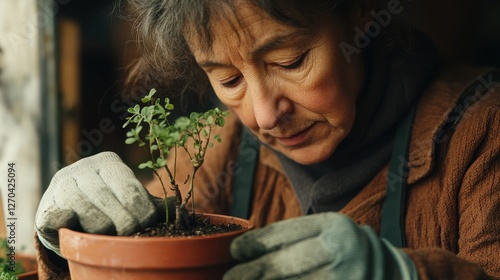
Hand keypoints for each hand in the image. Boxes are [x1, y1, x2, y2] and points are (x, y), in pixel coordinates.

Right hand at [35, 151, 165, 255]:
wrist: (65, 216)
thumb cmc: (107, 207)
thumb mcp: (129, 200)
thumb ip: (152, 204)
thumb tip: (182, 209)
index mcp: (108, 162)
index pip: (130, 188)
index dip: (142, 211)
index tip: (148, 225)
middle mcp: (83, 168)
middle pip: (110, 200)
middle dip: (125, 223)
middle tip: (130, 235)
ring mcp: (61, 186)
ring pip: (86, 211)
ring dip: (101, 229)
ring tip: (107, 235)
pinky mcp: (45, 207)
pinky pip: (59, 219)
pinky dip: (70, 227)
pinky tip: (77, 229)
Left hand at [224, 212, 417, 279]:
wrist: (395, 274)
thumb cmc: (348, 251)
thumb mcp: (328, 233)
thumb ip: (297, 238)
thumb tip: (250, 248)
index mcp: (333, 226)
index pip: (285, 233)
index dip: (255, 243)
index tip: (235, 251)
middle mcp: (341, 249)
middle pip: (283, 264)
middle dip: (251, 272)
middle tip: (229, 277)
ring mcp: (345, 277)